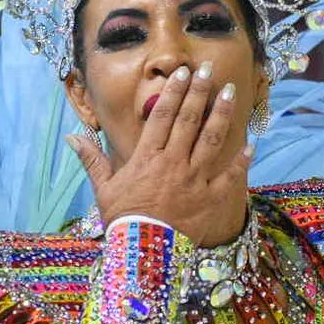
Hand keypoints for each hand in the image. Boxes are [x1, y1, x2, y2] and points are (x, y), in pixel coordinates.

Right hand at [66, 62, 250, 245]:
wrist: (143, 253)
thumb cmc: (122, 220)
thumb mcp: (103, 188)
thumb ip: (92, 159)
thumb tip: (72, 137)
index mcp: (147, 157)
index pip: (162, 116)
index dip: (174, 92)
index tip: (184, 73)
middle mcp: (173, 162)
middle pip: (189, 120)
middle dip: (200, 92)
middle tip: (209, 70)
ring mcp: (194, 179)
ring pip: (211, 139)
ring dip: (222, 114)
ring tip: (230, 92)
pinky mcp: (211, 199)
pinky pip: (230, 176)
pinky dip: (241, 161)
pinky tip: (252, 144)